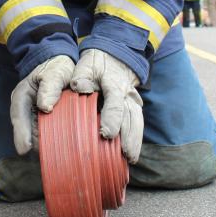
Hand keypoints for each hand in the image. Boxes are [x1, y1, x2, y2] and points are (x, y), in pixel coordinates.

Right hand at [9, 55, 75, 154]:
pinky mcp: (42, 123)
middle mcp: (23, 110)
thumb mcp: (54, 72)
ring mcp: (32, 118)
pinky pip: (45, 136)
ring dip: (45, 143)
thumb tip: (45, 107)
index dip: (21, 134)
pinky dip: (52, 140)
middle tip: (52, 151)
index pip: (18, 117)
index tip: (25, 149)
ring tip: (60, 148)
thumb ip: (50, 86)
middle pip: (26, 132)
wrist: (61, 67)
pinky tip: (63, 144)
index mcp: (21, 96)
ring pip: (35, 137)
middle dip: (36, 143)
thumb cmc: (56, 68)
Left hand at [70, 49, 143, 163]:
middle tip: (126, 155)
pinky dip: (135, 139)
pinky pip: (137, 124)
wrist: (114, 57)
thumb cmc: (96, 64)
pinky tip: (131, 154)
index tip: (106, 134)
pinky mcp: (134, 108)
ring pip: (137, 121)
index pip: (115, 102)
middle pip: (131, 116)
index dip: (112, 118)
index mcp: (114, 83)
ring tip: (131, 159)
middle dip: (130, 136)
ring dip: (135, 140)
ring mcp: (133, 101)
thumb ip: (81, 76)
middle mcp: (127, 94)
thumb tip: (78, 87)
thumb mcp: (86, 65)